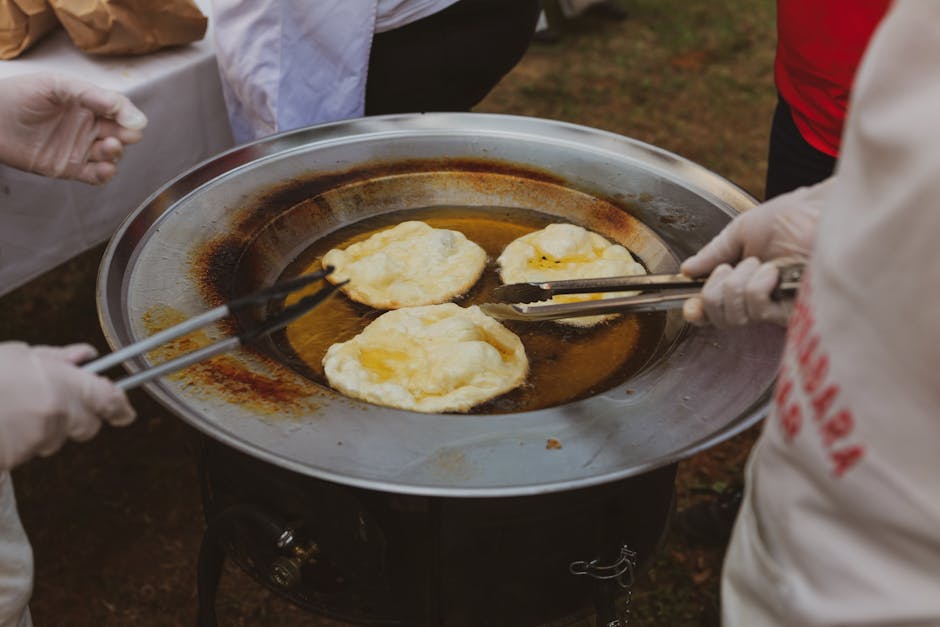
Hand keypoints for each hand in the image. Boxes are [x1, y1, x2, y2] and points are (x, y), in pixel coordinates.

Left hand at [0, 72, 146, 183]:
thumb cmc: (19, 96)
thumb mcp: (57, 85)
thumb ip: (93, 96)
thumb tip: (129, 113)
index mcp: (88, 103)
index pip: (119, 109)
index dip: (129, 116)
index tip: (135, 122)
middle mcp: (88, 126)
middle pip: (121, 133)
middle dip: (127, 135)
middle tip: (125, 136)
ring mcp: (81, 148)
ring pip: (111, 155)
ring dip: (115, 153)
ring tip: (108, 147)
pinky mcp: (71, 168)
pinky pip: (96, 176)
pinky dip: (105, 175)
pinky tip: (105, 169)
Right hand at [0, 342, 135, 470]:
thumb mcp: (20, 354)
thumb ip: (57, 357)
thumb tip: (85, 356)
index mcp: (64, 384)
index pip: (110, 400)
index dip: (120, 407)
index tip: (125, 411)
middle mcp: (56, 415)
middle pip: (87, 426)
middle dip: (77, 417)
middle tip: (49, 401)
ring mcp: (35, 440)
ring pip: (54, 440)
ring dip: (42, 429)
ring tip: (11, 409)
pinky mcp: (14, 460)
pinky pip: (26, 453)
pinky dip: (17, 442)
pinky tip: (1, 423)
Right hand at [680, 183, 824, 327]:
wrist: (820, 213)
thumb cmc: (793, 216)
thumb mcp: (742, 230)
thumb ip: (714, 252)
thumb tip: (688, 268)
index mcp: (744, 279)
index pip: (715, 309)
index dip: (699, 311)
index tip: (691, 306)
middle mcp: (758, 298)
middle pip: (718, 317)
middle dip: (714, 290)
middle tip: (731, 268)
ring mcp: (775, 307)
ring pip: (733, 316)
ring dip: (738, 284)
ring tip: (760, 264)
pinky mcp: (790, 313)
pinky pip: (756, 309)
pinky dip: (757, 287)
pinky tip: (773, 273)